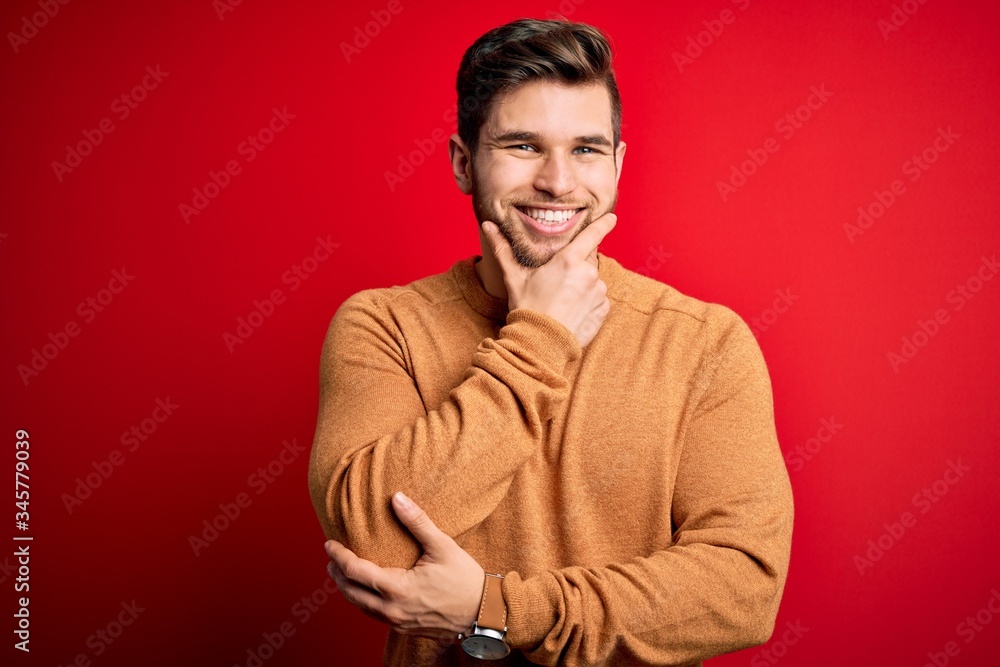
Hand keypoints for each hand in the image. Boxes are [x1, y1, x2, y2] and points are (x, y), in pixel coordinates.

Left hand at [325, 492, 484, 643]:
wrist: (483, 613)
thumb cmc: (465, 579)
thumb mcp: (442, 546)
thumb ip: (417, 521)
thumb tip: (397, 498)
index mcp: (397, 589)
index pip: (355, 572)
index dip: (339, 556)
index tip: (330, 544)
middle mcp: (392, 609)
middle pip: (351, 592)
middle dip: (337, 574)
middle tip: (331, 557)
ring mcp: (397, 622)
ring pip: (361, 607)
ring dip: (347, 589)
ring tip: (342, 573)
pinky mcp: (404, 628)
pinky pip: (374, 615)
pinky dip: (363, 601)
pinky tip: (366, 591)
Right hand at [483, 212, 615, 346]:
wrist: (540, 344)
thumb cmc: (527, 308)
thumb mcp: (514, 277)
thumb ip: (503, 249)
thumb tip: (487, 226)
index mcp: (569, 260)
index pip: (593, 234)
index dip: (604, 224)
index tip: (612, 217)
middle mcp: (588, 273)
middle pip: (588, 261)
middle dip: (576, 267)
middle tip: (558, 282)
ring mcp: (599, 293)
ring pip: (593, 281)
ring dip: (583, 286)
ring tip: (562, 300)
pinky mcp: (603, 310)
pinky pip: (599, 300)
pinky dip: (589, 302)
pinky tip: (572, 311)